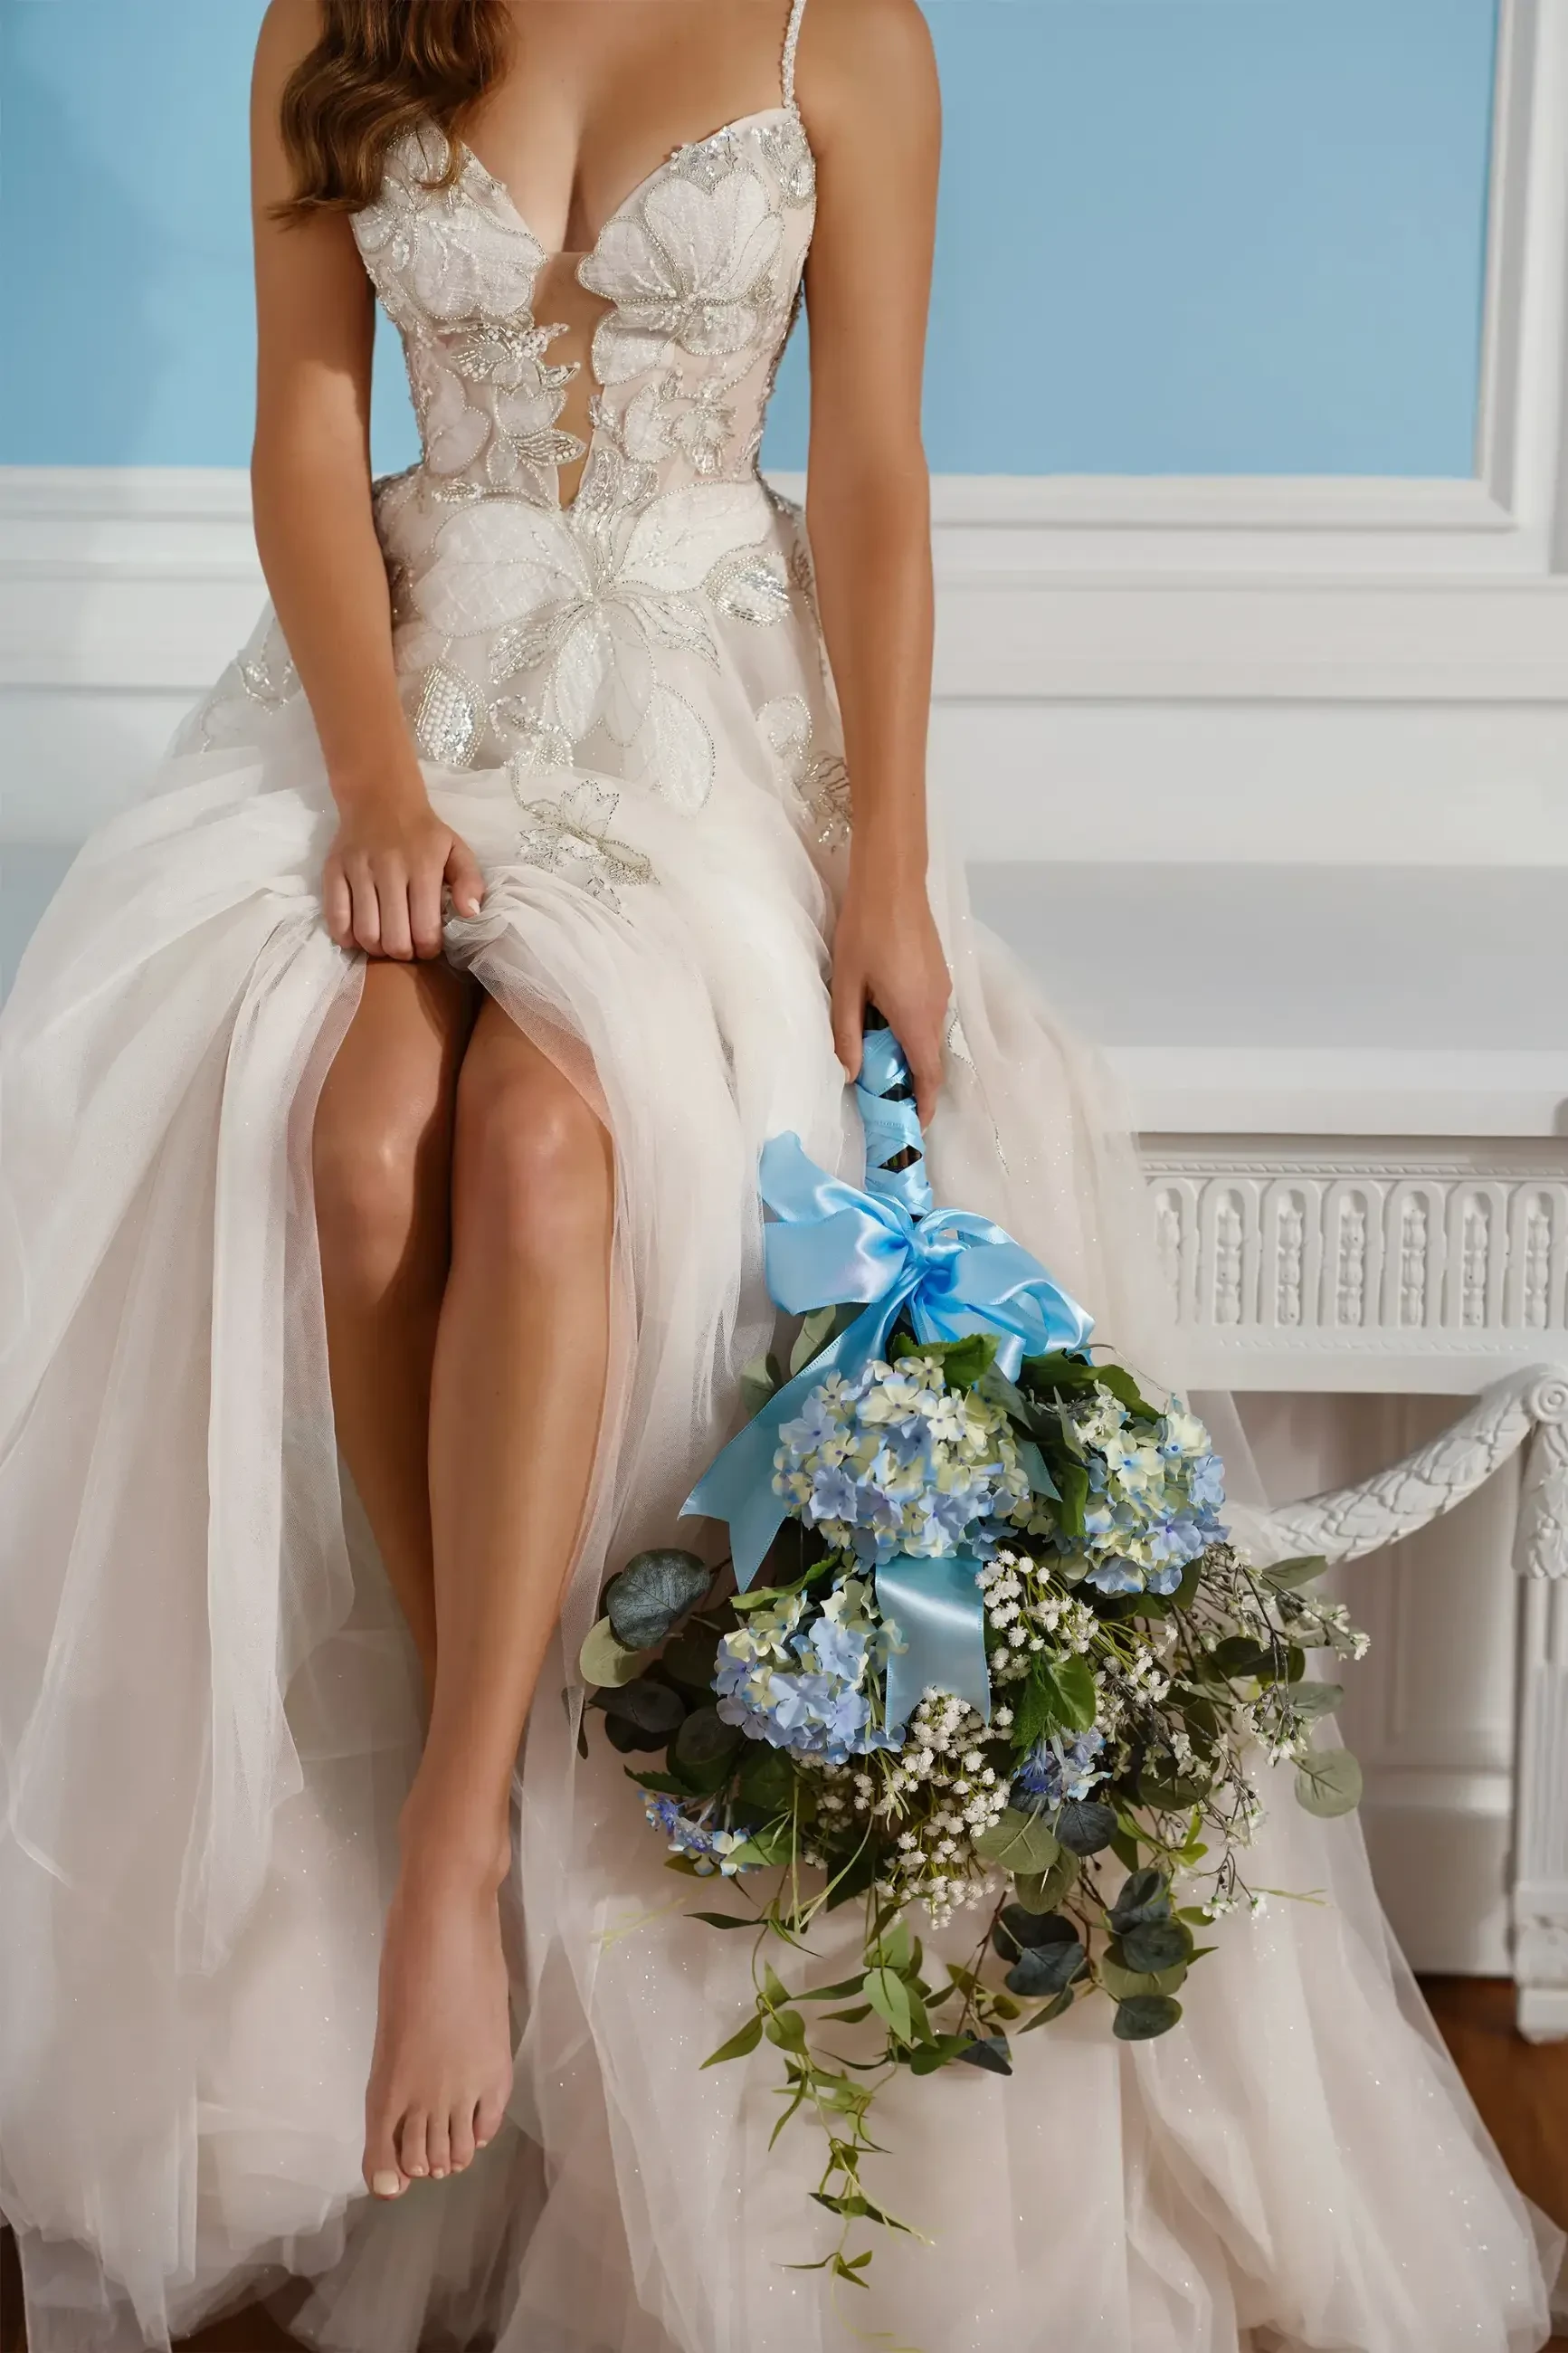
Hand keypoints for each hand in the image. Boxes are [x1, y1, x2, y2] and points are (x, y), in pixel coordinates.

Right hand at [322, 787, 484, 960]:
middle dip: (403, 953)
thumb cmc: (423, 831)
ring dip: (376, 948)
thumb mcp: (456, 849)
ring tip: (385, 942)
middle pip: (394, 939)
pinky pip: (335, 916)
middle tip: (406, 947)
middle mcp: (389, 869)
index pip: (425, 930)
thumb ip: (470, 881)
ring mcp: (358, 870)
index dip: (428, 950)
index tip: (428, 947)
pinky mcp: (333, 869)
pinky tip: (358, 935)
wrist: (380, 795)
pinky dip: (346, 936)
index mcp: (423, 867)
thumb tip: (471, 914)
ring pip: (365, 933)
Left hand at [830, 868, 950, 1127]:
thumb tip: (851, 1075)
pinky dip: (910, 1028)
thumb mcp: (846, 986)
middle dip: (909, 1081)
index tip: (912, 1128)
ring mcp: (942, 988)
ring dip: (907, 1052)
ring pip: (927, 1035)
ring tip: (874, 1056)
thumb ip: (848, 1034)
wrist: (892, 879)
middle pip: (929, 1058)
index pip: (928, 1076)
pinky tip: (883, 1019)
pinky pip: (927, 1014)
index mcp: (916, 1016)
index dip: (922, 1106)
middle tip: (880, 1094)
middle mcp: (937, 1007)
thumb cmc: (865, 931)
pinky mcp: (938, 974)